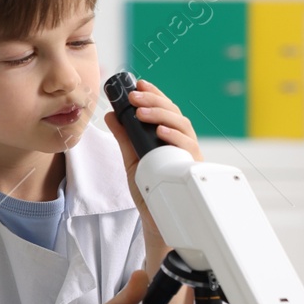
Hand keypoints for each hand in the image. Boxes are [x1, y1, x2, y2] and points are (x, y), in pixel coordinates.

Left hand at [103, 77, 201, 261]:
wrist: (157, 221)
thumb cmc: (148, 190)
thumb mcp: (131, 159)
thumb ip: (124, 137)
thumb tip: (111, 115)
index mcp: (168, 137)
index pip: (164, 109)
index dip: (154, 94)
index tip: (138, 83)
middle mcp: (181, 143)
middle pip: (175, 114)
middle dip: (154, 101)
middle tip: (134, 96)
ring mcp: (188, 155)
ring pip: (183, 126)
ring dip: (162, 115)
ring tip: (142, 110)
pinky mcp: (192, 169)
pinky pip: (188, 149)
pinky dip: (174, 138)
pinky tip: (161, 131)